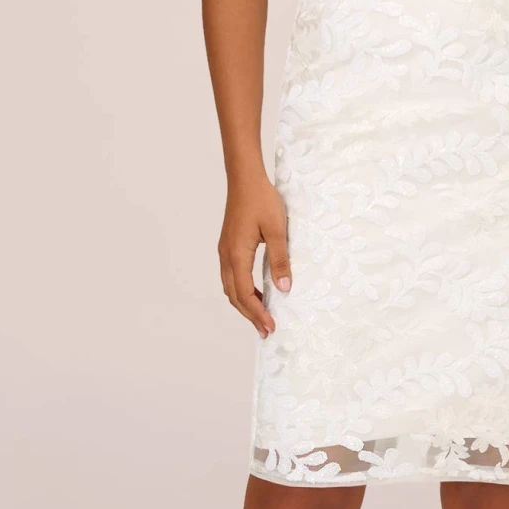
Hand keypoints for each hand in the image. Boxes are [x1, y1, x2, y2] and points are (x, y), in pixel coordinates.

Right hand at [218, 173, 291, 339]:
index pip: (244, 294)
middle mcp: (226, 256)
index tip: (270, 326)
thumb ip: (280, 260)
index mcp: (236, 255)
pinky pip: (231, 275)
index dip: (257, 313)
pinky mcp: (228, 245)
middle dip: (250, 315)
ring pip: (230, 286)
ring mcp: (225, 250)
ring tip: (261, 315)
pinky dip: (241, 289)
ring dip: (244, 303)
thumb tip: (284, 288)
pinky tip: (255, 291)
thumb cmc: (261, 199)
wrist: (244, 178)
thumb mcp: (277, 230)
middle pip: (234, 295)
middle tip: (266, 330)